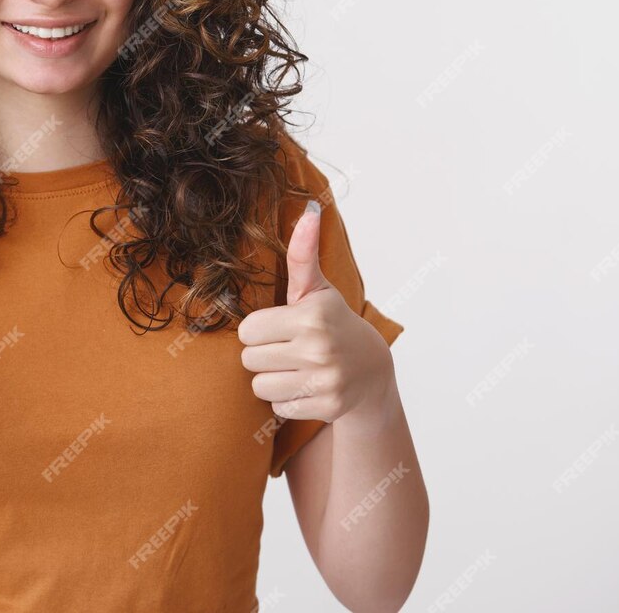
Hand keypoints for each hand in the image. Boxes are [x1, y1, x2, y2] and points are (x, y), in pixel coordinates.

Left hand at [236, 199, 391, 422]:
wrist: (371, 369)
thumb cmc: (332, 322)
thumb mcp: (316, 289)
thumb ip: (303, 254)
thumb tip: (309, 210)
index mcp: (310, 317)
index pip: (246, 331)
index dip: (258, 330)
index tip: (279, 328)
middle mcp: (319, 349)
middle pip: (249, 359)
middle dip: (264, 355)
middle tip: (288, 349)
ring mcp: (325, 381)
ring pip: (260, 386)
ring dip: (273, 380)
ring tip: (296, 368)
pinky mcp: (327, 406)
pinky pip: (278, 406)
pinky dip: (287, 400)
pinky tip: (306, 387)